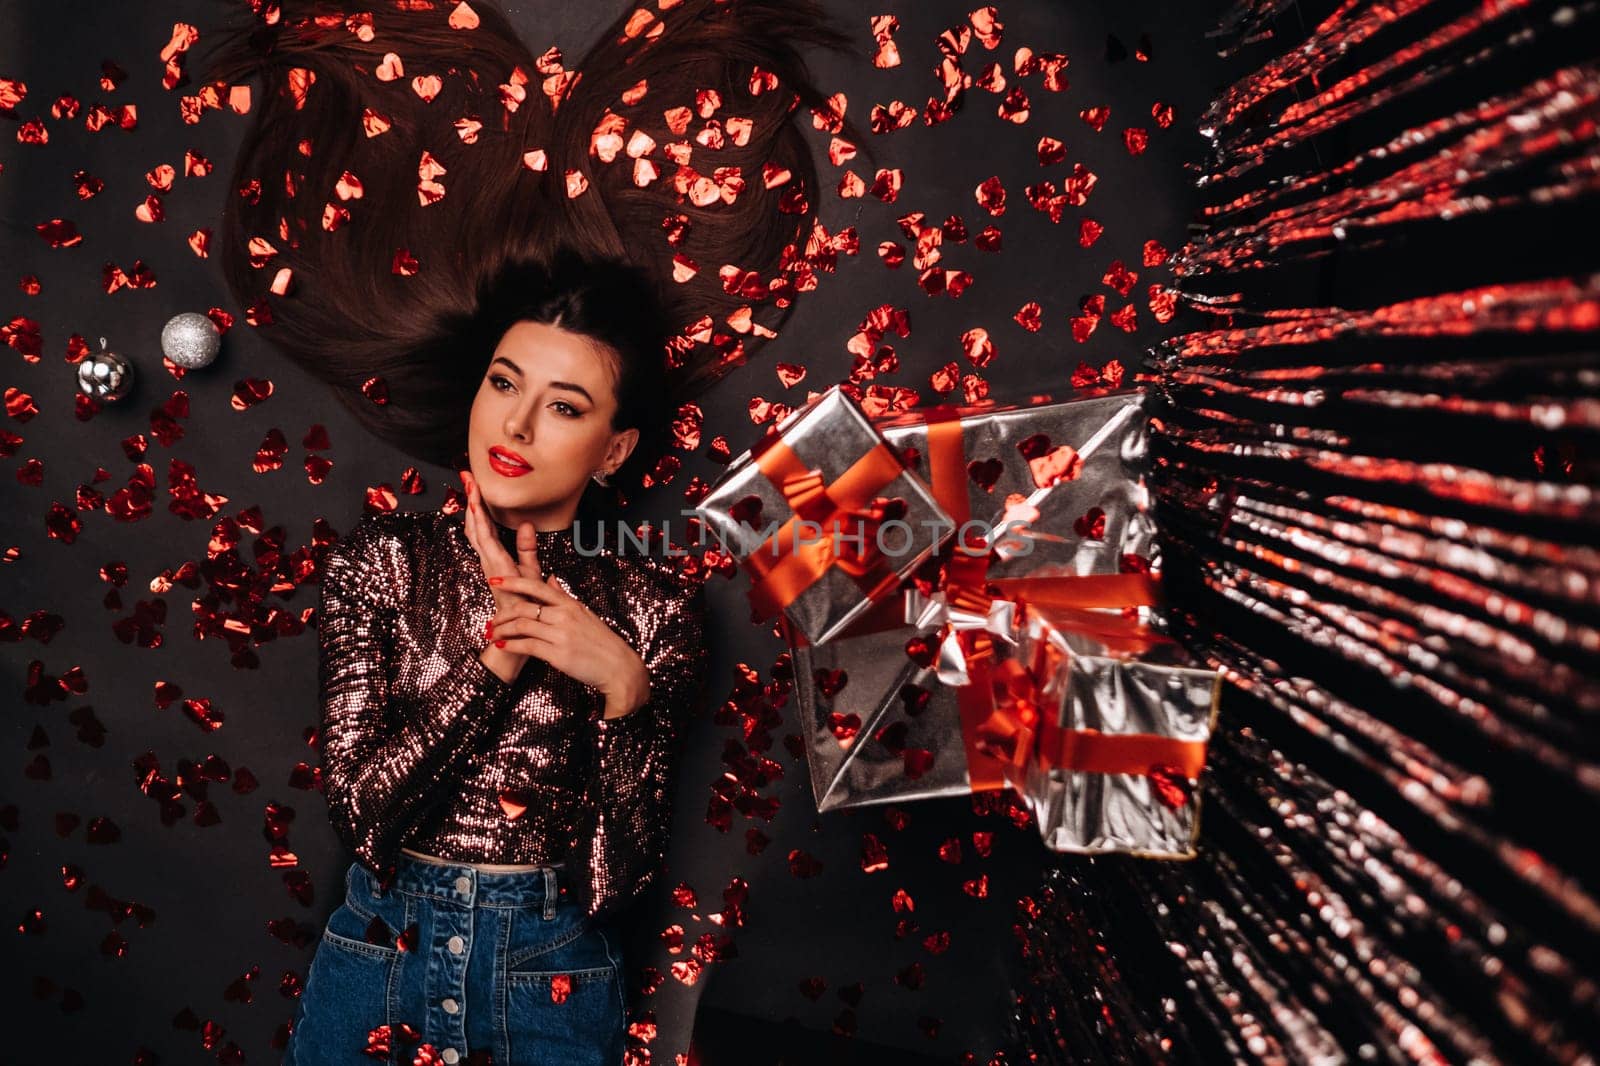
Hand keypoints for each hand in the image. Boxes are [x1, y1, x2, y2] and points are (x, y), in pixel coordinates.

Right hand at [460, 470, 539, 681]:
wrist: (520, 631)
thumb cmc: (524, 604)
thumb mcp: (530, 570)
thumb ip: (526, 548)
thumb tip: (526, 525)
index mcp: (496, 557)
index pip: (485, 526)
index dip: (480, 505)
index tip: (476, 483)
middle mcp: (489, 559)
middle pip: (477, 524)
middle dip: (472, 500)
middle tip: (466, 475)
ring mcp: (490, 564)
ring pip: (478, 532)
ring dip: (473, 509)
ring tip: (470, 487)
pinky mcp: (495, 570)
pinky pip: (486, 545)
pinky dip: (480, 527)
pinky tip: (477, 512)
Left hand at [485, 573, 651, 718]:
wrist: (618, 667)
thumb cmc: (601, 642)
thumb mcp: (584, 613)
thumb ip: (563, 596)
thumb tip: (550, 579)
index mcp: (569, 604)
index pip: (536, 586)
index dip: (512, 582)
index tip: (495, 582)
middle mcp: (564, 616)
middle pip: (523, 607)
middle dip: (502, 614)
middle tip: (491, 620)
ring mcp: (561, 635)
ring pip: (522, 626)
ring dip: (502, 630)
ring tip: (493, 634)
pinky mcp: (558, 654)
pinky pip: (527, 646)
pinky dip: (511, 645)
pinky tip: (503, 646)